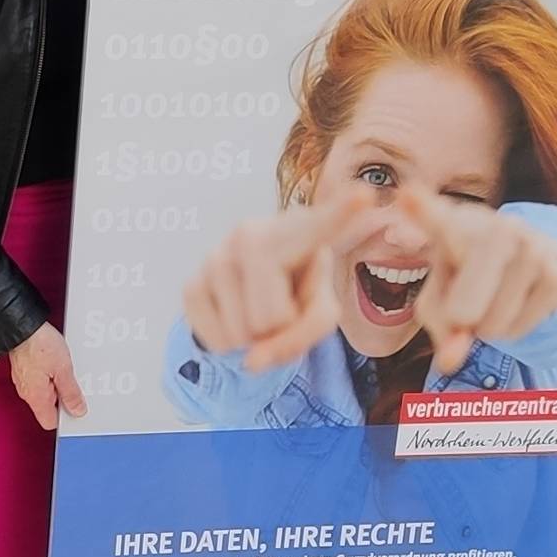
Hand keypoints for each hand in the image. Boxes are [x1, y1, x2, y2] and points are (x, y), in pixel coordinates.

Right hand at [7, 324, 86, 430]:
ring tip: (66, 370)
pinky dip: (49, 375)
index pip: (50, 422)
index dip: (65, 417)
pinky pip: (40, 380)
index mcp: (36, 397)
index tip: (77, 407)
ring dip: (57, 384)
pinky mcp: (25, 369)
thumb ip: (70, 392)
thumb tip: (77, 410)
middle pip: (49, 407)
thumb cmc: (38, 345)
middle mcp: (27, 393)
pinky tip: (57, 362)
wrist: (20, 326)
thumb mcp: (63, 369)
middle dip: (64, 399)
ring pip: (45, 392)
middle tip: (74, 384)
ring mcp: (25, 381)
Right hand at [185, 193, 380, 370]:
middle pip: (273, 317)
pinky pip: (217, 340)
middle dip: (280, 327)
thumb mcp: (321, 311)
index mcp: (300, 230)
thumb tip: (252, 361)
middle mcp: (252, 232)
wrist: (254, 288)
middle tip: (281, 305)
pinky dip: (230, 343)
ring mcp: (216, 255)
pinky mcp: (192, 282)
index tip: (364, 196)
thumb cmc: (298, 290)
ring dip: (255, 337)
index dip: (340, 211)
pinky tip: (235, 315)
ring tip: (258, 307)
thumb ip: (303, 336)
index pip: (322, 224)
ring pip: (243, 332)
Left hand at [396, 192, 556, 374]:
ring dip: (490, 327)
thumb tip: (451, 361)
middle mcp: (495, 224)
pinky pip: (532, 316)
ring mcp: (532, 242)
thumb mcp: (439, 299)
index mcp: (451, 224)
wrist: (513, 261)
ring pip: (502, 313)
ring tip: (486, 309)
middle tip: (462, 314)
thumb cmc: (462, 280)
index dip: (421, 209)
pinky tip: (510, 309)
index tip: (407, 195)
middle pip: (472, 291)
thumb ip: (439, 327)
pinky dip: (517, 327)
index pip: (434, 216)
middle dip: (462, 314)